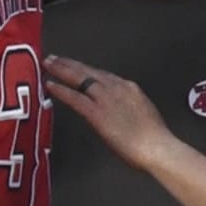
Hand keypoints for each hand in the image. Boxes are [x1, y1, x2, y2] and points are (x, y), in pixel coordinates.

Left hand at [44, 55, 172, 173]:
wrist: (157, 148)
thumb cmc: (154, 138)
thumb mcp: (142, 112)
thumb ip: (127, 106)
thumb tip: (118, 109)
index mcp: (129, 88)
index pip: (102, 74)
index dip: (86, 69)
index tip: (76, 65)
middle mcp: (116, 88)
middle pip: (88, 71)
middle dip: (70, 63)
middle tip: (54, 58)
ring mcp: (106, 99)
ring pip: (79, 78)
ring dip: (61, 70)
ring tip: (48, 64)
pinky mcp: (96, 112)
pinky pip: (74, 97)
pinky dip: (61, 90)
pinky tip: (50, 85)